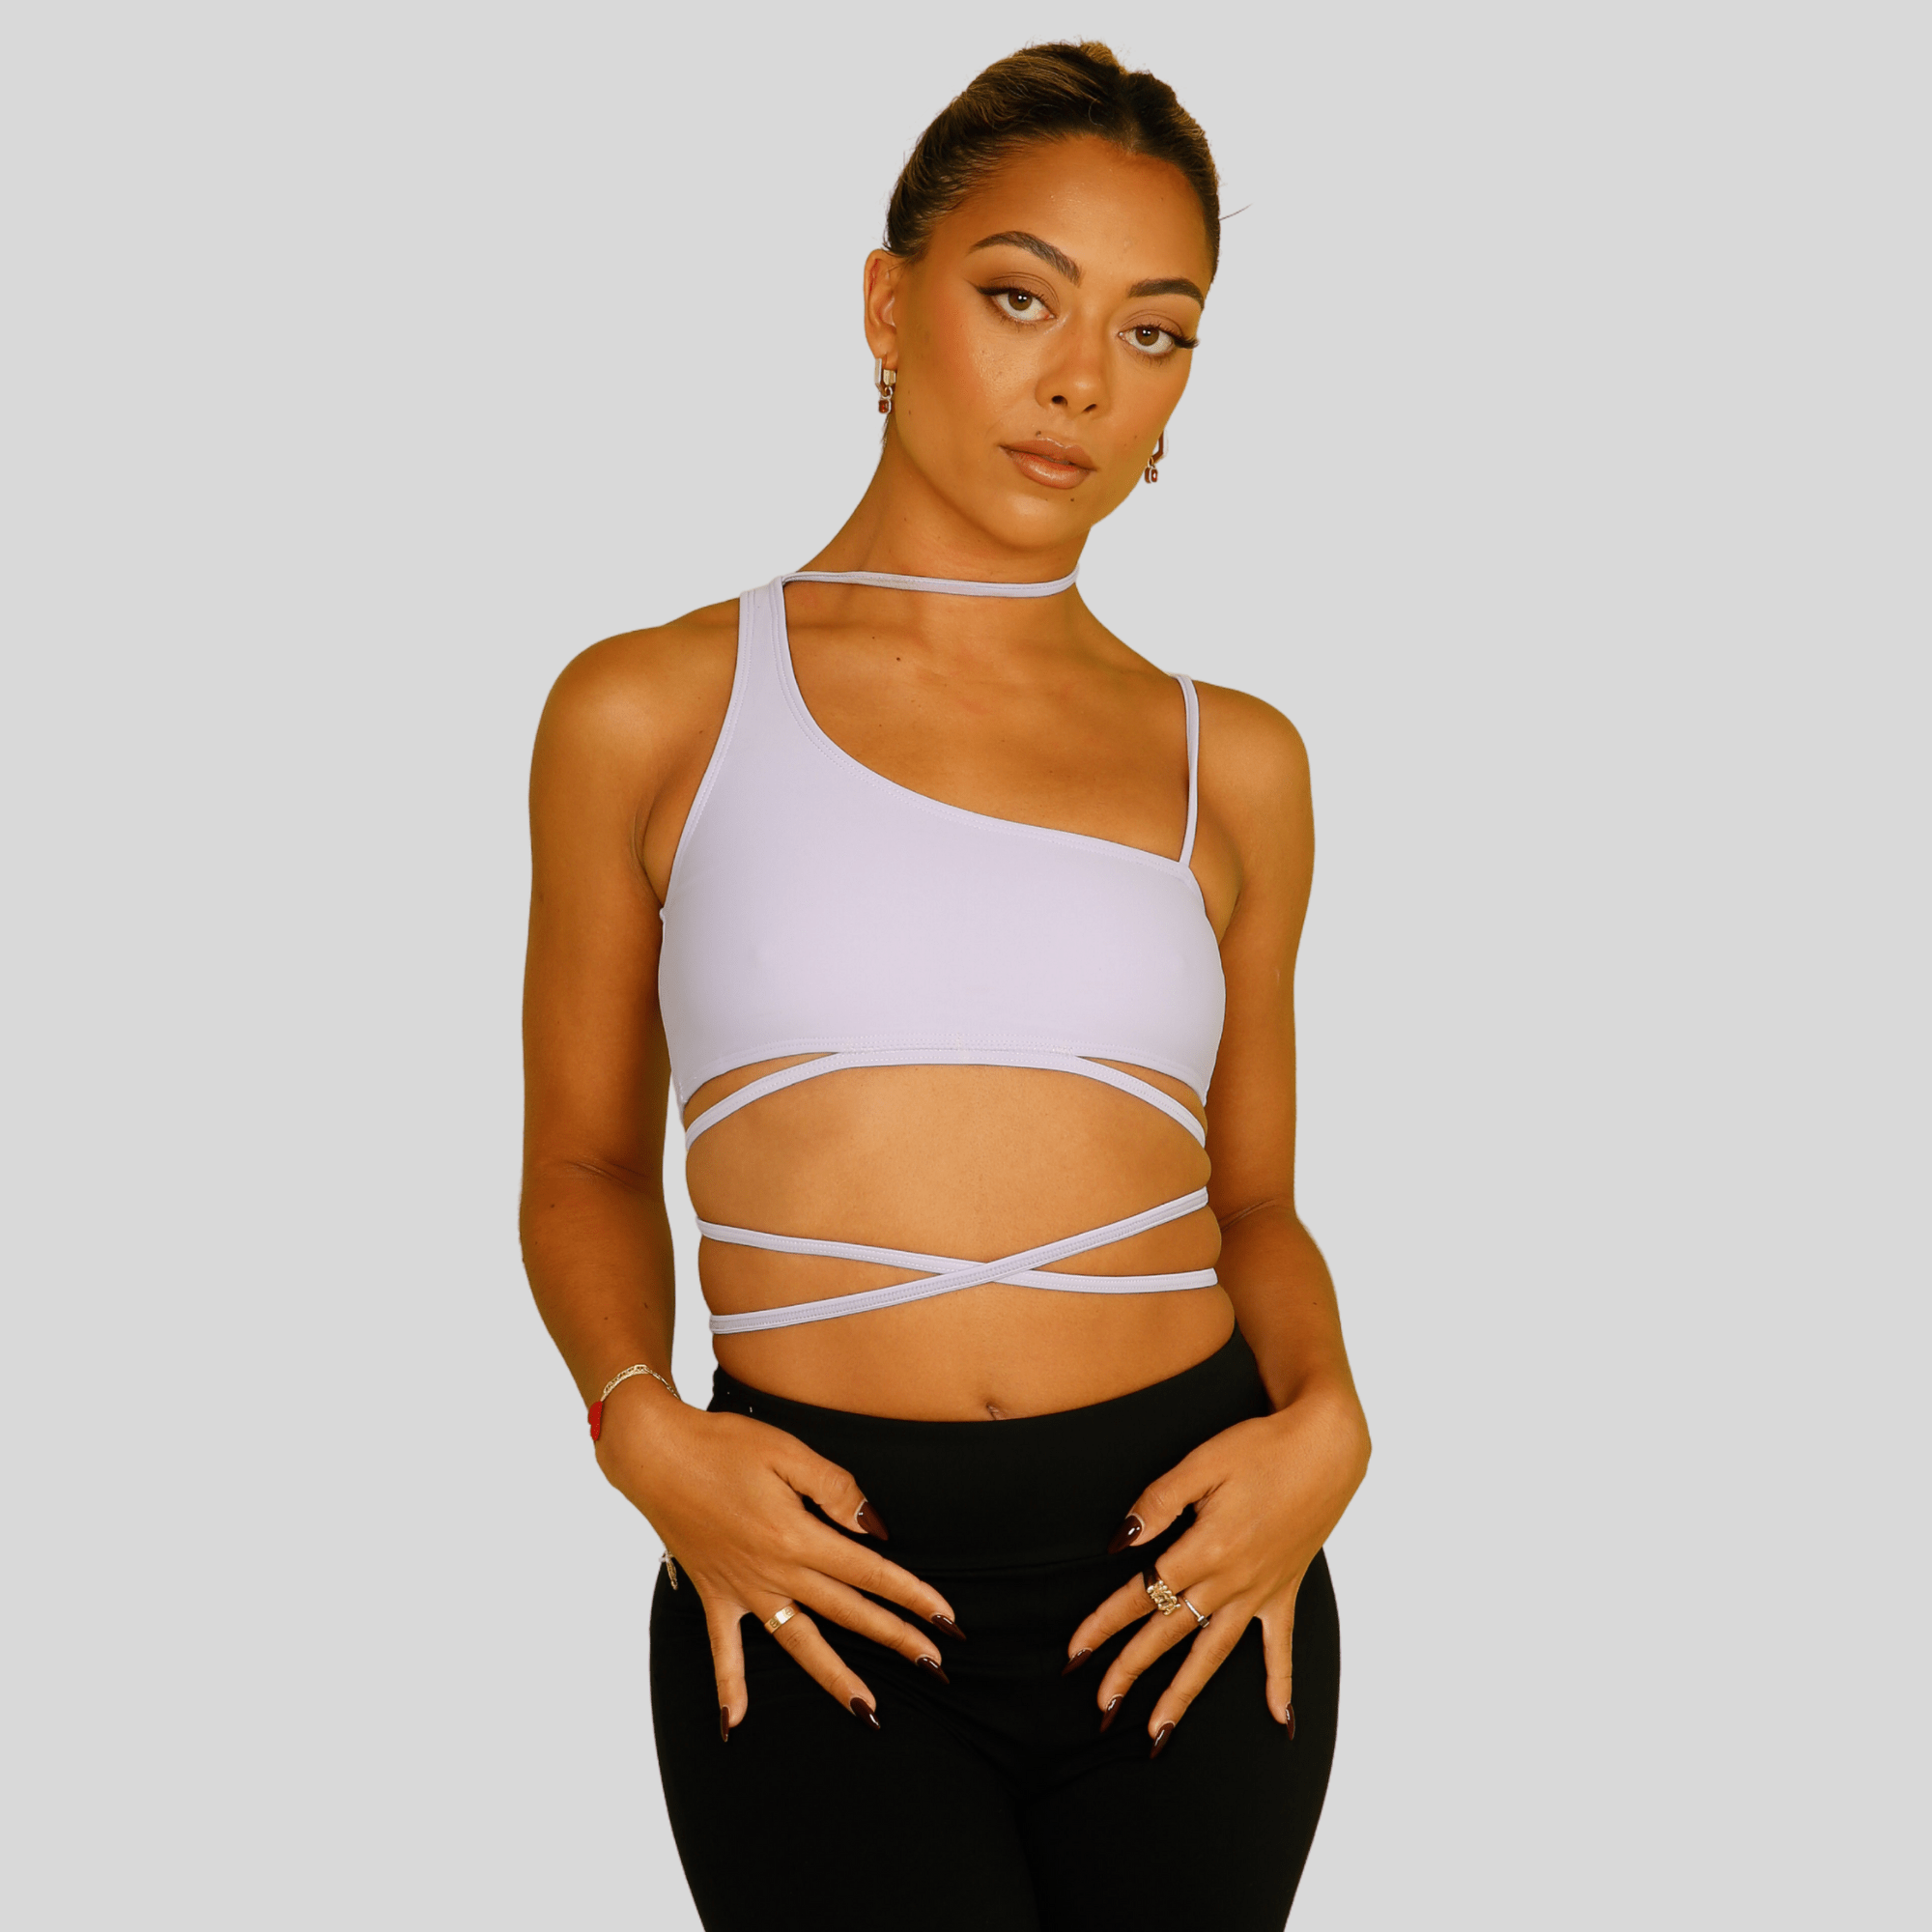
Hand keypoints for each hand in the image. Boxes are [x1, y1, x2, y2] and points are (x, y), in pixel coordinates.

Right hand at [596, 1383, 959, 1735]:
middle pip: (846, 1612)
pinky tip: (735, 1725)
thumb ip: (835, 1488)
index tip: (946, 1619)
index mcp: (796, 1536)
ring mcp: (742, 1589)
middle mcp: (773, 1572)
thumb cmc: (723, 1444)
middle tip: (934, 1666)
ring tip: (868, 1710)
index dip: (911, 1595)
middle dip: (894, 1639)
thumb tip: (874, 1528)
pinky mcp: (713, 1593)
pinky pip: (722, 1649)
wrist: (655, 1454)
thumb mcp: (787, 1451)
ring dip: (834, 1677)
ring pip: (798, 1642)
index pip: (868, 1571)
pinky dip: (729, 1687)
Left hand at [1064, 1385, 1367, 1749]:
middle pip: (1168, 1635)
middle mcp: (1231, 1582)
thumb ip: (1158, 1502)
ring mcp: (1260, 1592)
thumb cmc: (1261, 1447)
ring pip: (1213, 1654)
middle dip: (1130, 1672)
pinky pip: (1281, 1647)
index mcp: (1204, 1550)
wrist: (1327, 1448)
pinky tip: (1281, 1722)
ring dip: (1182, 1694)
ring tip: (1156, 1735)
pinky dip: (1281, 1684)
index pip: (1141, 1595)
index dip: (1104, 1625)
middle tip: (1100, 1708)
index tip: (1074, 1654)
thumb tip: (1121, 1542)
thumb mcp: (1202, 1462)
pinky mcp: (1285, 1591)